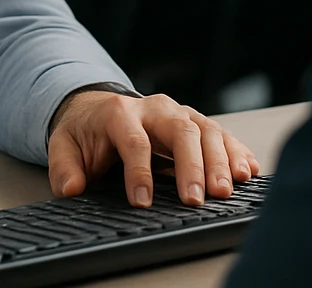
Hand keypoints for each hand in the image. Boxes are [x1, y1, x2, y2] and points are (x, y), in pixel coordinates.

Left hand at [47, 92, 259, 207]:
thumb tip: (72, 187)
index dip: (139, 173)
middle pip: (180, 130)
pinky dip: (237, 151)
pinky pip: (222, 133)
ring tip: (228, 188)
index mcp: (120, 112)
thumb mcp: (64, 144)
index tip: (143, 202)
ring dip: (220, 160)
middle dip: (191, 165)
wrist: (98, 108)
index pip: (134, 141)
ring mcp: (179, 112)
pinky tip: (248, 170)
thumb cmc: (85, 131)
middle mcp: (154, 108)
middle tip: (198, 198)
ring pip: (206, 129)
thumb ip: (64, 167)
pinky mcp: (196, 122)